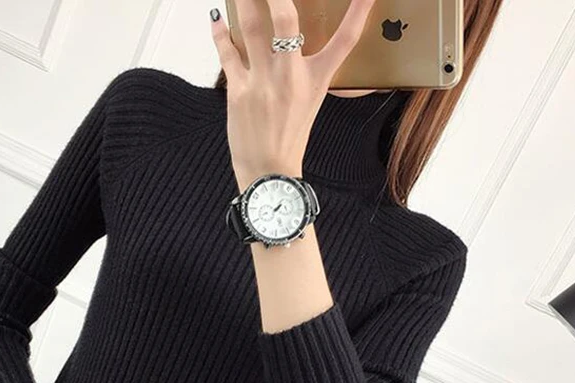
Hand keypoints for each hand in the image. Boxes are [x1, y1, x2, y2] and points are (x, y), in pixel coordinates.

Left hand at [209, 0, 378, 186]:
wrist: (268, 174)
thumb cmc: (287, 141)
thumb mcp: (308, 105)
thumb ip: (301, 73)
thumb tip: (287, 44)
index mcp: (315, 81)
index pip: (345, 41)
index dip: (359, 13)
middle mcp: (291, 78)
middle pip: (286, 21)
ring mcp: (263, 83)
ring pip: (251, 28)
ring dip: (244, 0)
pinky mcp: (239, 92)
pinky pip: (227, 53)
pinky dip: (219, 33)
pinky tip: (215, 17)